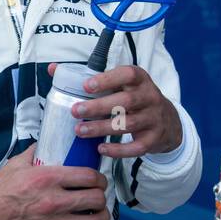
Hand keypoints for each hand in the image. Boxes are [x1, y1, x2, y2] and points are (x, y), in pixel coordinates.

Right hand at [0, 144, 110, 219]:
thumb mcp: (14, 166)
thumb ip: (34, 153)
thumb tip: (47, 143)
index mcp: (46, 178)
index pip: (88, 176)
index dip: (99, 178)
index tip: (98, 180)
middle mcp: (53, 201)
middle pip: (96, 199)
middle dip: (101, 196)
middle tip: (97, 196)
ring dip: (100, 217)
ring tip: (96, 214)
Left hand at [48, 63, 181, 158]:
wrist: (167, 121)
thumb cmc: (134, 98)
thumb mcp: (120, 84)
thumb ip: (89, 77)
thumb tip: (53, 69)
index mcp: (139, 79)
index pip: (127, 74)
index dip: (107, 79)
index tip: (86, 85)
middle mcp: (150, 96)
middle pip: (126, 101)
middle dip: (99, 106)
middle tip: (75, 110)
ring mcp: (154, 118)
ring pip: (128, 124)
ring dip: (102, 128)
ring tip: (80, 130)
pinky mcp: (154, 139)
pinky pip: (136, 147)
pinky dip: (118, 150)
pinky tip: (101, 149)